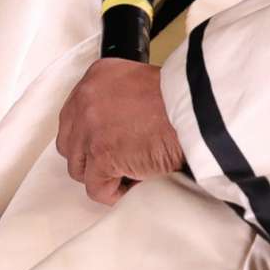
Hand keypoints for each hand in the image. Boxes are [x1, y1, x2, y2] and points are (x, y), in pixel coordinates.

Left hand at [56, 58, 185, 203]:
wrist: (199, 109)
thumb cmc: (183, 99)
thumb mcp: (142, 84)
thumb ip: (120, 101)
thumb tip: (115, 129)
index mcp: (97, 77)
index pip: (73, 115)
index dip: (90, 137)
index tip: (107, 145)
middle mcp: (86, 100)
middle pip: (70, 144)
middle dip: (92, 158)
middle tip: (122, 161)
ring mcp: (90, 129)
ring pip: (80, 169)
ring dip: (104, 176)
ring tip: (133, 171)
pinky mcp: (102, 156)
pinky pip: (97, 189)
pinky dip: (116, 193)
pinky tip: (137, 182)